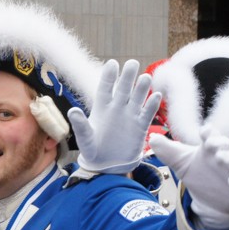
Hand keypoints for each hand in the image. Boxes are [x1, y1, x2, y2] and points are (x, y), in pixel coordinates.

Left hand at [70, 59, 160, 173]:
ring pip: (137, 98)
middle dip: (128, 77)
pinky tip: (156, 95)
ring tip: (145, 78)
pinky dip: (151, 105)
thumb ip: (80, 125)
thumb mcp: (85, 139)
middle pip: (123, 89)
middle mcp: (117, 108)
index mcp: (102, 108)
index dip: (109, 76)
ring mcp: (130, 116)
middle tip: (132, 63)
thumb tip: (72, 111)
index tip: (112, 63)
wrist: (107, 166)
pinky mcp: (140, 126)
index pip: (105, 88)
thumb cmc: (93, 150)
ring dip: (142, 88)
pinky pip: (147, 113)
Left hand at [149, 125, 228, 229]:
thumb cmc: (200, 175)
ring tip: (221, 158)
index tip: (204, 131)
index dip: (209, 132)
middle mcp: (224, 155)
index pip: (211, 135)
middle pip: (225, 145)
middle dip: (219, 142)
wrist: (213, 201)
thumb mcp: (181, 163)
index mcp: (210, 147)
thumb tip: (151, 138)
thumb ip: (167, 150)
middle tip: (210, 143)